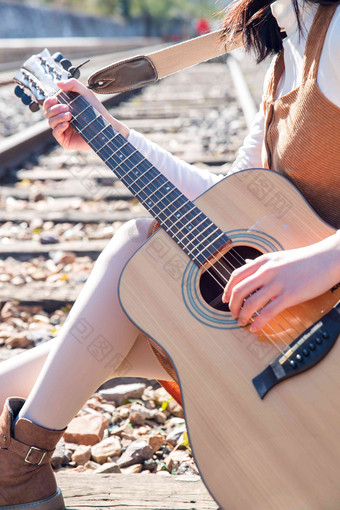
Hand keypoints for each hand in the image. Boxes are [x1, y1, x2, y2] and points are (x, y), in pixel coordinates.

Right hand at [43, 79, 129, 150]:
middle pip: (47, 113)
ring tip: (70, 115)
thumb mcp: (85, 93)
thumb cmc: (96, 111)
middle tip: (67, 108)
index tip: (55, 99)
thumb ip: (73, 85)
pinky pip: (55, 133)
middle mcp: (61, 119)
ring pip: (51, 122)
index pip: (49, 105)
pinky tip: (66, 124)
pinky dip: (59, 127)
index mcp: (63, 109)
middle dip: (54, 109)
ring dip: (58, 117)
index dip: (48, 102)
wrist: (105, 127)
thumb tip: (58, 83)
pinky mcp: (66, 140)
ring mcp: (63, 130)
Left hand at [222, 233, 339, 331]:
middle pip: (239, 291)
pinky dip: (258, 322)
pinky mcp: (290, 295)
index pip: (236, 276)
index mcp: (263, 261)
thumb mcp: (278, 257)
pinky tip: (255, 328)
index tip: (225, 300)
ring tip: (242, 322)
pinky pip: (268, 312)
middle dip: (232, 306)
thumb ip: (262, 263)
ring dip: (243, 315)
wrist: (327, 259)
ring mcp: (278, 283)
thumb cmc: (305, 259)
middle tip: (233, 314)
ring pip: (251, 303)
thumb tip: (247, 263)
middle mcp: (267, 271)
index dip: (227, 290)